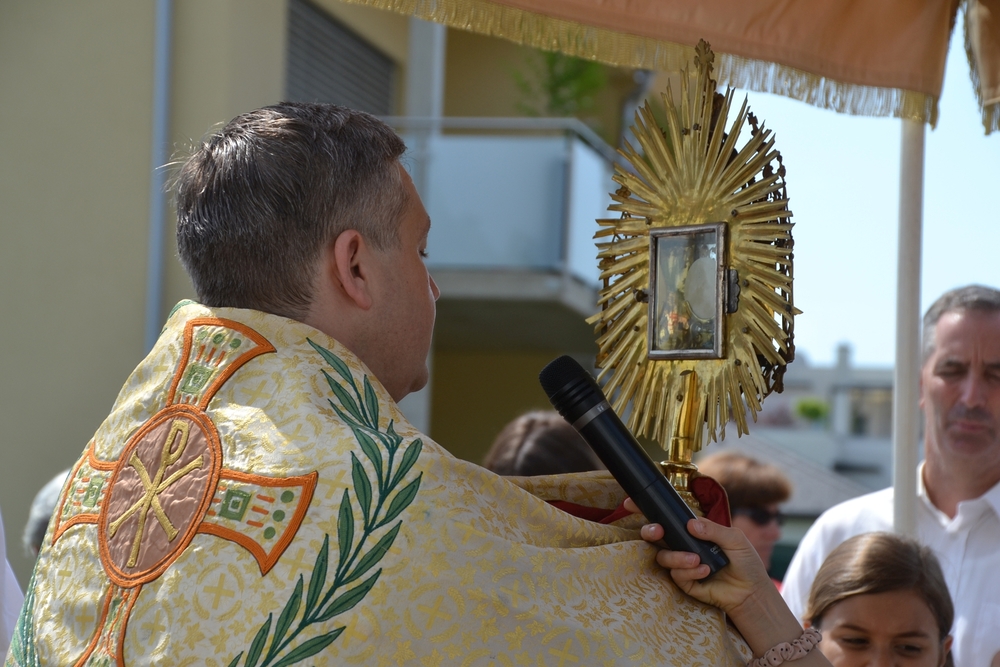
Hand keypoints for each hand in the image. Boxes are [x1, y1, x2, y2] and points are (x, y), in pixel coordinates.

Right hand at [624, 498, 771, 614]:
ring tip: (697, 560)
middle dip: (651, 531)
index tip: (630, 503)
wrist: (751, 591)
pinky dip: (689, 572)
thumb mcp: (734, 539)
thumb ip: (713, 529)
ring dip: (677, 557)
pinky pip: (676, 574)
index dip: (648, 510)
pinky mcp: (684, 582)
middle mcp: (683, 545)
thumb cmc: (745, 561)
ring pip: (663, 556)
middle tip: (657, 532)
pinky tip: (705, 571)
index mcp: (692, 531)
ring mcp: (682, 564)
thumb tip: (690, 523)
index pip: (668, 518)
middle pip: (655, 536)